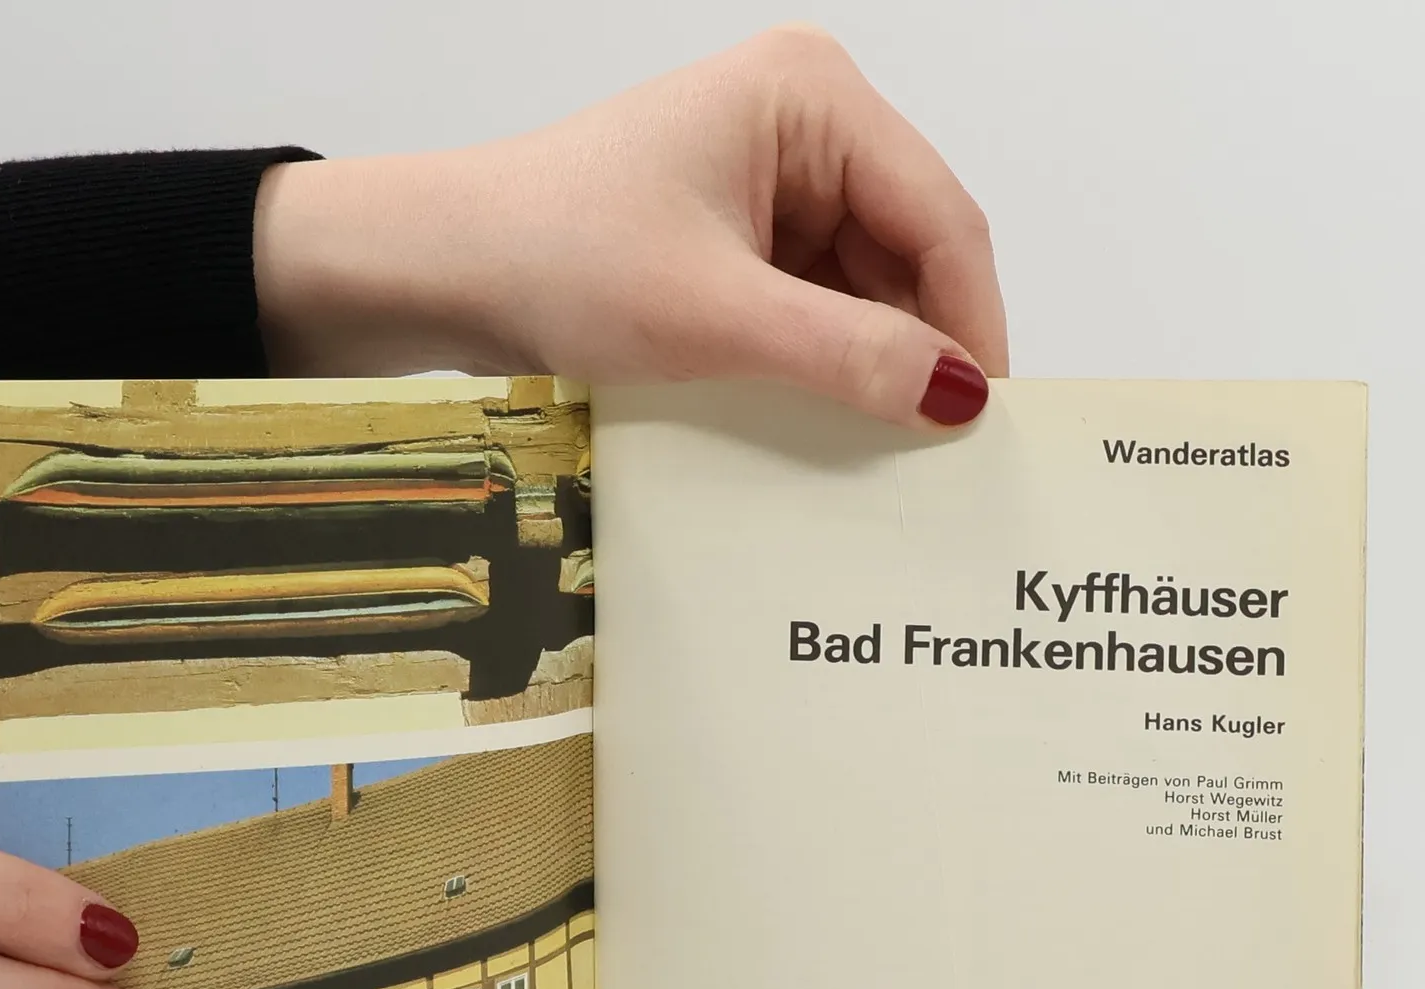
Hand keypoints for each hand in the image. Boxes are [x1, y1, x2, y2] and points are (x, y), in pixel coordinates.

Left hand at [255, 25, 1004, 426]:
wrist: (440, 270)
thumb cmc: (555, 257)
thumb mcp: (717, 316)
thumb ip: (848, 354)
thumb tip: (958, 397)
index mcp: (812, 98)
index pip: (940, 215)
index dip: (971, 320)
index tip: (985, 421)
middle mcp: (804, 125)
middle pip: (910, 250)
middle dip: (923, 345)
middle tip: (941, 454)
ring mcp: (770, 181)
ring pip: (866, 286)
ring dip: (872, 363)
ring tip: (883, 452)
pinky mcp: (737, 235)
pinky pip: (814, 304)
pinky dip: (824, 362)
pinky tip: (826, 422)